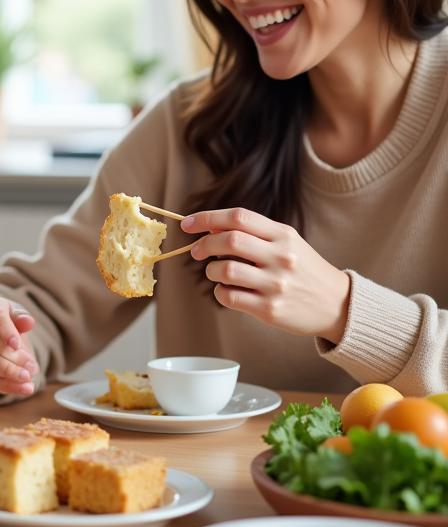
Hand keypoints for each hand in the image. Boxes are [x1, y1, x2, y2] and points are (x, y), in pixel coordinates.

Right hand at [0, 297, 37, 397]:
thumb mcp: (11, 318)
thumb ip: (20, 318)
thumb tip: (28, 322)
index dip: (6, 330)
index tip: (17, 345)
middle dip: (12, 357)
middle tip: (31, 368)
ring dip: (8, 374)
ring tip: (28, 381)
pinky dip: (1, 385)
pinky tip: (17, 387)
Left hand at [180, 207, 349, 342]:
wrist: (338, 305)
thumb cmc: (304, 269)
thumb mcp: (287, 243)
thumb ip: (253, 233)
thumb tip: (209, 226)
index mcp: (283, 235)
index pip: (239, 217)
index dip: (207, 218)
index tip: (187, 224)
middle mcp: (281, 257)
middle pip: (229, 241)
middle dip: (204, 244)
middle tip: (196, 251)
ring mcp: (276, 284)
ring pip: (225, 270)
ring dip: (211, 271)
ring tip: (217, 273)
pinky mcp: (270, 309)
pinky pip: (229, 297)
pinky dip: (220, 292)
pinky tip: (227, 290)